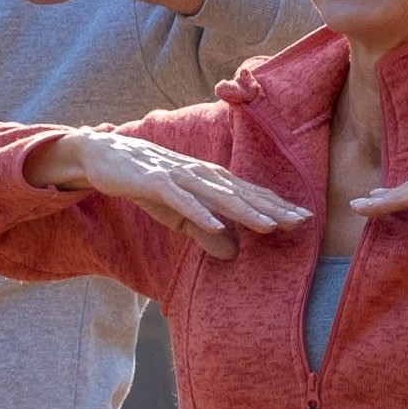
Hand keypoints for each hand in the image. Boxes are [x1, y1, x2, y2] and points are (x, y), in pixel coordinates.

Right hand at [32, 129, 307, 260]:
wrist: (103, 155)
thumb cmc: (146, 182)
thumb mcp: (178, 214)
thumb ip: (205, 231)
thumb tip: (233, 253)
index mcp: (209, 180)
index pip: (249, 194)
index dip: (276, 206)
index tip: (304, 219)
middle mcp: (200, 174)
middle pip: (242, 194)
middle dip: (272, 208)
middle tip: (302, 221)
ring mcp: (179, 176)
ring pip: (217, 196)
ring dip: (244, 211)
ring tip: (269, 226)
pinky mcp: (155, 181)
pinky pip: (179, 199)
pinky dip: (197, 211)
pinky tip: (214, 224)